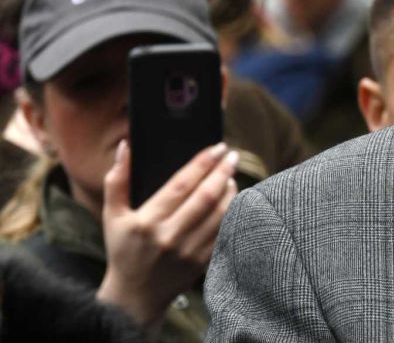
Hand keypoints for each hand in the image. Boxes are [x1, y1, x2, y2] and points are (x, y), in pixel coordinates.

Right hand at [97, 140, 238, 328]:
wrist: (135, 295)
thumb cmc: (123, 250)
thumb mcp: (112, 216)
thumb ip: (117, 180)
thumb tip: (126, 146)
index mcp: (148, 221)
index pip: (181, 184)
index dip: (202, 163)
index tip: (217, 147)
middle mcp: (170, 236)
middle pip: (207, 196)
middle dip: (223, 171)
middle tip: (232, 155)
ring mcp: (189, 251)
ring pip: (221, 213)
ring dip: (231, 191)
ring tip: (232, 175)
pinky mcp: (203, 262)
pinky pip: (225, 232)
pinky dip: (233, 212)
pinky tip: (234, 200)